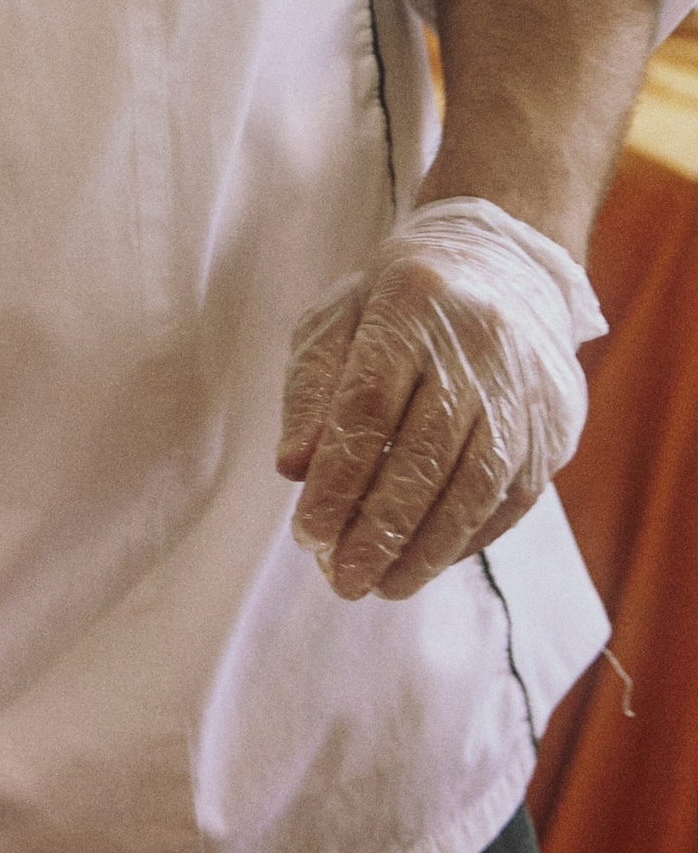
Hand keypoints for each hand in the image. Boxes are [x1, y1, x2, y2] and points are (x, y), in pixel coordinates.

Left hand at [277, 197, 603, 601]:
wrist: (503, 267)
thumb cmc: (396, 303)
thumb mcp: (337, 322)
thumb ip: (312, 390)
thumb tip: (295, 467)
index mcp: (413, 302)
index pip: (369, 407)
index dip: (339, 479)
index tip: (308, 535)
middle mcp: (481, 341)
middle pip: (426, 454)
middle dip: (380, 529)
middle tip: (343, 581)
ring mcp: (528, 382)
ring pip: (478, 484)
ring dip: (427, 548)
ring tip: (383, 585)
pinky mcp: (557, 421)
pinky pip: (514, 495)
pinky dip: (468, 537)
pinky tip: (428, 561)